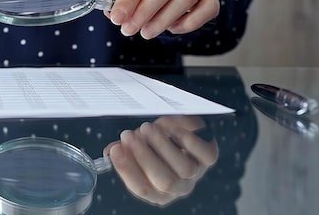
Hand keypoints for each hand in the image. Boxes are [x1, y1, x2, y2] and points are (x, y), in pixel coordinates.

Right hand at [103, 116, 218, 206]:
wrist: (186, 135)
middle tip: (129, 135)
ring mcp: (195, 174)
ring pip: (183, 169)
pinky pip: (204, 155)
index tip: (116, 149)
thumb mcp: (139, 148)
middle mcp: (177, 186)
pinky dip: (188, 141)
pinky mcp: (208, 158)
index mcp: (157, 190)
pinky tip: (173, 130)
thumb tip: (110, 151)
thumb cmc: (160, 144)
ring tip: (147, 128)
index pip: (142, 188)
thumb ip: (125, 151)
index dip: (127, 169)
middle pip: (164, 181)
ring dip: (163, 146)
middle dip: (143, 156)